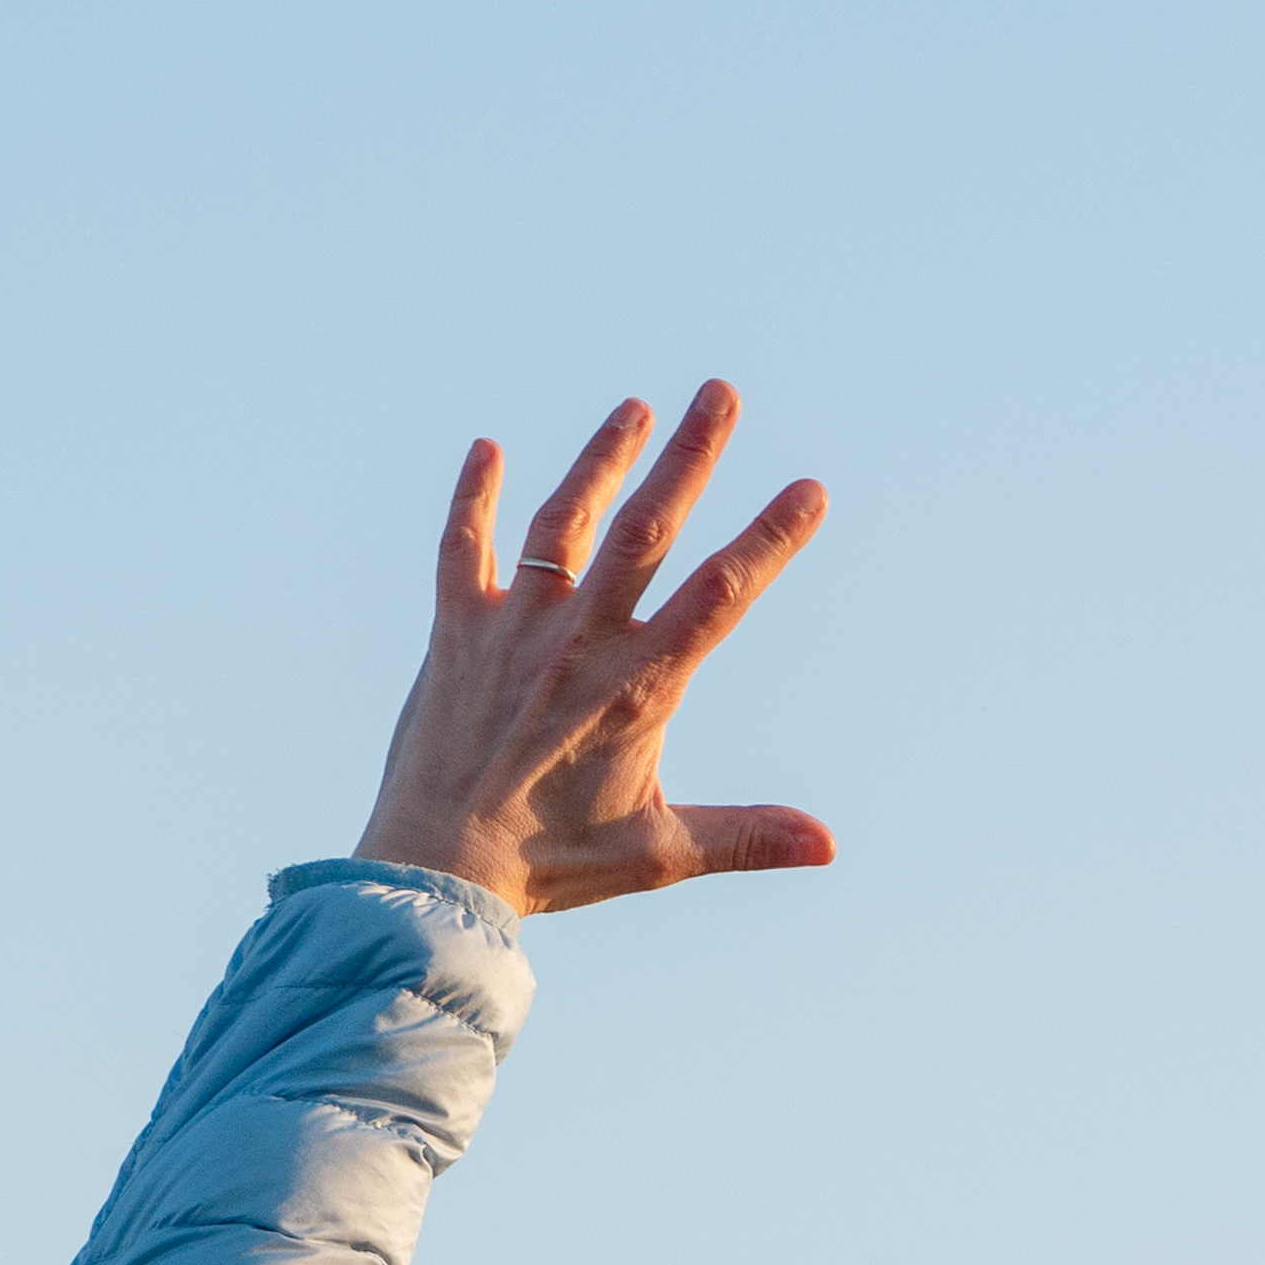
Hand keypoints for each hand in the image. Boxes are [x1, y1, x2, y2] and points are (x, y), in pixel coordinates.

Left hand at [353, 382, 833, 916]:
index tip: (809, 491)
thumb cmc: (550, 864)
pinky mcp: (455, 632)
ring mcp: (514, 629)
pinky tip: (487, 449)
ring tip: (635, 408)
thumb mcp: (657, 853)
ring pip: (565, 522)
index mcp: (637, 687)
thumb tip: (828, 844)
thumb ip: (745, 835)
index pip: (718, 596)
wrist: (436, 873)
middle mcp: (578, 642)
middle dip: (689, 456)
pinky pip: (462, 547)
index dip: (768, 540)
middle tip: (721, 391)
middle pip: (645, 529)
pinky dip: (474, 497)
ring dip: (601, 459)